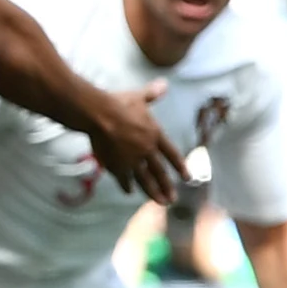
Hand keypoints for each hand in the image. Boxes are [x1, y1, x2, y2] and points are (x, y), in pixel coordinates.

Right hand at [90, 80, 188, 205]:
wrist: (99, 115)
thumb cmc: (119, 104)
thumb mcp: (139, 98)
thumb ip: (152, 94)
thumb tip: (164, 84)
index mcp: (155, 135)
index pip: (171, 154)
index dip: (180, 166)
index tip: (187, 177)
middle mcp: (146, 150)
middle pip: (159, 172)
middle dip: (167, 186)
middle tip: (173, 199)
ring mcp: (132, 160)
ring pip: (145, 180)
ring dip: (153, 192)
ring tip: (160, 203)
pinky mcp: (116, 165)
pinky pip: (123, 178)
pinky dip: (127, 185)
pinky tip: (129, 192)